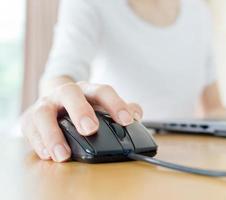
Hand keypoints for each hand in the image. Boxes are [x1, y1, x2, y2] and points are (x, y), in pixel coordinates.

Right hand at [21, 81, 142, 161]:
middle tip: (90, 129)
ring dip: (53, 134)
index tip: (127, 120)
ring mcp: (46, 104)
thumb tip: (136, 113)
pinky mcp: (30, 118)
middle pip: (71, 94)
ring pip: (44, 113)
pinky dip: (39, 143)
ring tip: (63, 154)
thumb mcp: (102, 104)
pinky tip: (48, 155)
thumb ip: (121, 108)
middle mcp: (65, 93)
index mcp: (88, 90)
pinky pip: (30, 129)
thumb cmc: (84, 104)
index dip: (115, 104)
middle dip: (80, 111)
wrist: (56, 98)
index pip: (102, 91)